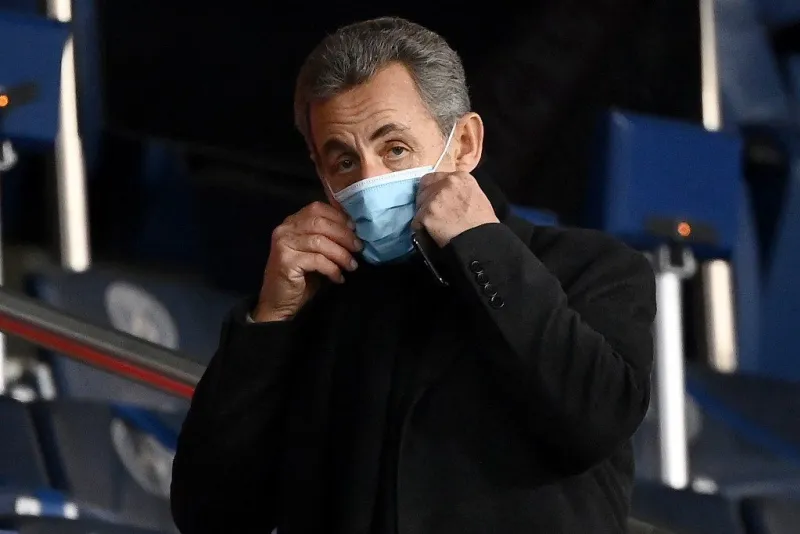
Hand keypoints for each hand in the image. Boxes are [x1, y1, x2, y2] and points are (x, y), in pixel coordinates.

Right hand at [253, 202, 361, 321]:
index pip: (317, 208)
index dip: (339, 216)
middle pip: (320, 222)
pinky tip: (338, 278)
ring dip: (341, 254)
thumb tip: (354, 228)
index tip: (355, 229)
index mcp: (292, 222)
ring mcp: (283, 244)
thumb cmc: (302, 277)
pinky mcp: (286, 261)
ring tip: (352, 266)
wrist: (279, 302)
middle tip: (358, 248)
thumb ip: (328, 237)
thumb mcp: (317, 252)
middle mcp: (285, 229)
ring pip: (320, 241)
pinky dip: (332, 269)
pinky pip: (317, 260)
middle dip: (344, 235)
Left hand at [412, 171, 498, 246]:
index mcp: (460, 177)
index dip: (433, 189)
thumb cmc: (483, 224)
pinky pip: (416, 221)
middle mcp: (446, 183)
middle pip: (424, 188)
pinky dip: (421, 228)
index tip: (435, 199)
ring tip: (435, 226)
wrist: (480, 240)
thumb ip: (459, 190)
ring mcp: (434, 199)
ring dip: (424, 215)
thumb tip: (448, 195)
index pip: (435, 178)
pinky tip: (432, 234)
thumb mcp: (476, 196)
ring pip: (419, 205)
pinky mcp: (425, 214)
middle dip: (425, 199)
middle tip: (432, 213)